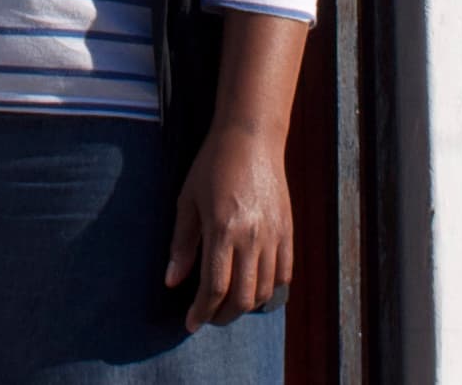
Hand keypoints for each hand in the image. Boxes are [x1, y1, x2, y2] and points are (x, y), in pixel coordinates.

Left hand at [163, 123, 292, 331]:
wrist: (251, 139)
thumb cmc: (212, 166)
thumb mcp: (187, 201)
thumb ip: (182, 244)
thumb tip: (172, 282)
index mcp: (223, 230)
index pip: (214, 287)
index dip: (201, 311)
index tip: (190, 323)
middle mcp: (253, 238)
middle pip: (242, 297)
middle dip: (223, 316)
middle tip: (208, 318)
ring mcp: (275, 236)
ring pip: (265, 290)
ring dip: (245, 306)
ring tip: (227, 306)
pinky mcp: (289, 232)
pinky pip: (284, 274)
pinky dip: (270, 290)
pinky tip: (253, 289)